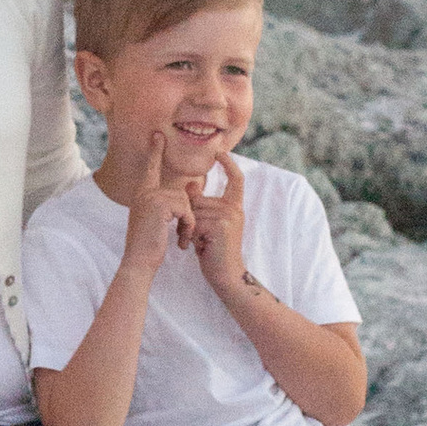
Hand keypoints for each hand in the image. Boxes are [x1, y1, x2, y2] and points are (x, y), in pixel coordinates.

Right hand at [121, 129, 195, 278]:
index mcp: (142, 194)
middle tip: (182, 236)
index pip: (151, 169)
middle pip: (180, 193)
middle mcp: (144, 192)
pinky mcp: (158, 205)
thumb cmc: (149, 246)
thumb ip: (166, 206)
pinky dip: (187, 225)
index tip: (157, 134)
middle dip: (186, 216)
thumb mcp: (156, 222)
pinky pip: (185, 209)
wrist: (139, 262)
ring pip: (184, 201)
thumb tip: (186, 192)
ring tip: (180, 238)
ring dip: (188, 222)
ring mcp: (150, 197)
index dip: (155, 151)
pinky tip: (179, 239)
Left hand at [186, 148, 247, 298]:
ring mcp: (229, 216)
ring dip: (190, 228)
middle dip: (191, 217)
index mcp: (234, 206)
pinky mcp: (221, 226)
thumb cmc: (214, 250)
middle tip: (199, 237)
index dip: (228, 163)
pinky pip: (195, 222)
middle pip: (199, 199)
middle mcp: (234, 208)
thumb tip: (192, 182)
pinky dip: (192, 236)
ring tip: (201, 243)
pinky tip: (202, 247)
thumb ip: (202, 204)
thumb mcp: (209, 223)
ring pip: (194, 212)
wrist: (226, 275)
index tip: (220, 151)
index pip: (235, 178)